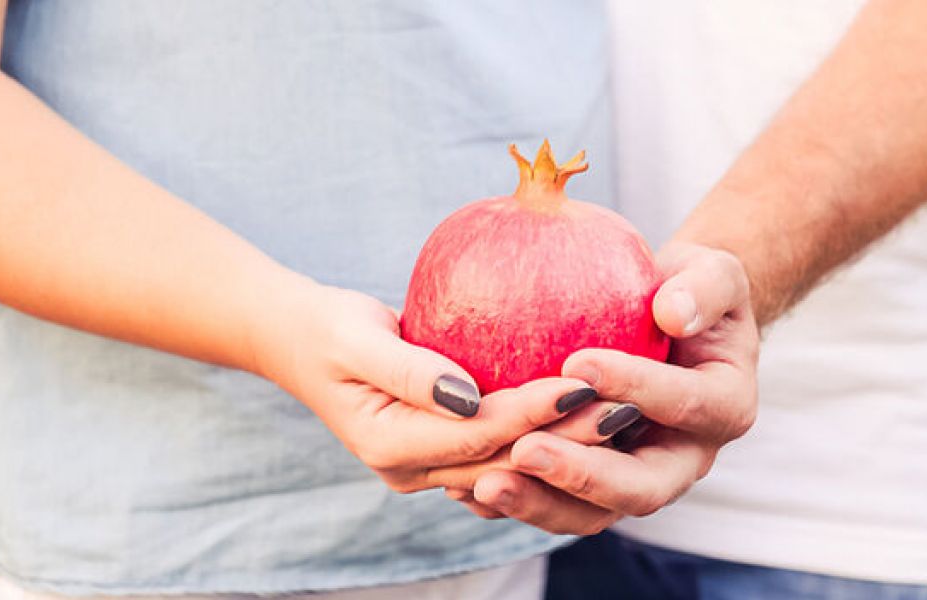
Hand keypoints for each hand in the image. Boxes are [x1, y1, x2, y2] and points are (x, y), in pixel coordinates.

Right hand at [249, 278, 597, 492]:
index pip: (480, 434)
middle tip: (627, 405)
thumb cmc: (326, 329)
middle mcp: (413, 470)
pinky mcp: (445, 452)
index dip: (535, 412)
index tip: (586, 383)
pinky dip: (546, 432)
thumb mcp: (356, 338)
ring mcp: (429, 468)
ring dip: (568, 441)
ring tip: (624, 411)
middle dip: (568, 437)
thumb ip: (409, 368)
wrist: (299, 343)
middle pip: (507, 457)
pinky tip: (591, 408)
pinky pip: (503, 447)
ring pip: (512, 460)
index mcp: (391, 447)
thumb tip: (465, 394)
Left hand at [434, 242, 758, 532]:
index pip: (684, 405)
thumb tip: (672, 312)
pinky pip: (558, 505)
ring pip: (594, 513)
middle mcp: (687, 458)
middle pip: (641, 488)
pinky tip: (464, 487)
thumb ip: (703, 287)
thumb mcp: (712, 273)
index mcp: (725, 408)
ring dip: (540, 502)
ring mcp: (641, 480)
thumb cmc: (689, 288)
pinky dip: (518, 501)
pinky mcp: (598, 490)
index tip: (578, 362)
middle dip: (582, 474)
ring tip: (483, 483)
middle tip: (524, 449)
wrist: (675, 326)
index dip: (634, 387)